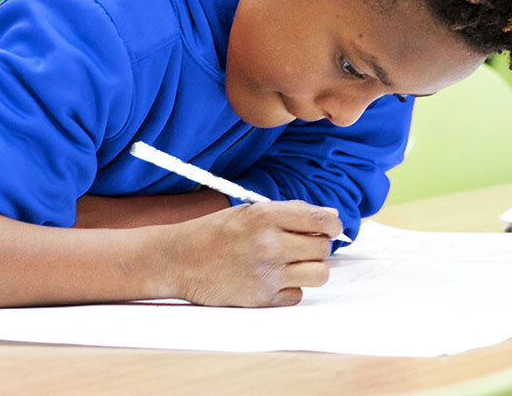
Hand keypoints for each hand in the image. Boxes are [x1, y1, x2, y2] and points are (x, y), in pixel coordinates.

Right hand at [164, 201, 339, 306]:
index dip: (333, 225)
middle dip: (318, 246)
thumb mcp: (249, 212)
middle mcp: (269, 245)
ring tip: (292, 263)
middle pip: (323, 248)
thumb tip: (331, 217)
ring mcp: (267, 275)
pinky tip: (272, 279)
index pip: (321, 221)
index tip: (331, 228)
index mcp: (265, 216)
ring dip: (310, 268)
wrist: (178, 261)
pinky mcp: (263, 299)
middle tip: (301, 245)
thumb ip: (290, 213)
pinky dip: (290, 288)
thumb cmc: (215, 232)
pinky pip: (298, 295)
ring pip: (320, 274)